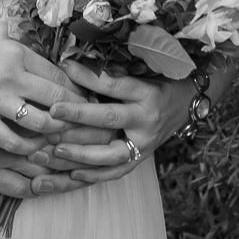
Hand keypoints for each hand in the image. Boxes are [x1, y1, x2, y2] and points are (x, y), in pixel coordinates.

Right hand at [0, 33, 84, 156]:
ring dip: (55, 134)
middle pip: (58, 100)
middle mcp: (11, 74)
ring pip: (41, 123)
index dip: (78, 94)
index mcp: (16, 53)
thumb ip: (22, 62)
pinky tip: (33, 150)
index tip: (87, 104)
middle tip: (87, 128)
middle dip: (77, 117)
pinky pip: (12, 140)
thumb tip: (50, 79)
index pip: (59, 76)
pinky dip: (27, 148)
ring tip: (63, 141)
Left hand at [43, 64, 198, 182]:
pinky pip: (117, 172)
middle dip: (79, 115)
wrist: (186, 106)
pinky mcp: (141, 160)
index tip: (64, 67)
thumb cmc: (159, 83)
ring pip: (112, 154)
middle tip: (52, 111)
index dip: (88, 76)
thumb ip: (113, 73)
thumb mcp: (142, 72)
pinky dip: (95, 175)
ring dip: (82, 154)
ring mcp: (144, 144)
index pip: (114, 85)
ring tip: (55, 149)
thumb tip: (75, 62)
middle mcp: (146, 120)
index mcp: (147, 93)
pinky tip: (72, 174)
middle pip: (110, 119)